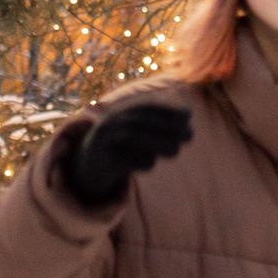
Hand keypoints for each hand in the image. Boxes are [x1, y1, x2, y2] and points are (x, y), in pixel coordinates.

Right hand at [59, 96, 194, 213]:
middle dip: (168, 127)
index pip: (146, 108)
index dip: (168, 111)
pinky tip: (149, 163)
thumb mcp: (136, 134)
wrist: (88, 169)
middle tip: (190, 136)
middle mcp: (111, 124)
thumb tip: (189, 115)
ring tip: (175, 151)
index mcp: (119, 113)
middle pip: (142, 122)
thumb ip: (160, 125)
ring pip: (135, 138)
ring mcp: (105, 142)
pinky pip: (128, 160)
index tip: (188, 116)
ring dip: (159, 144)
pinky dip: (143, 162)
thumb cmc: (120, 149)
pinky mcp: (104, 161)